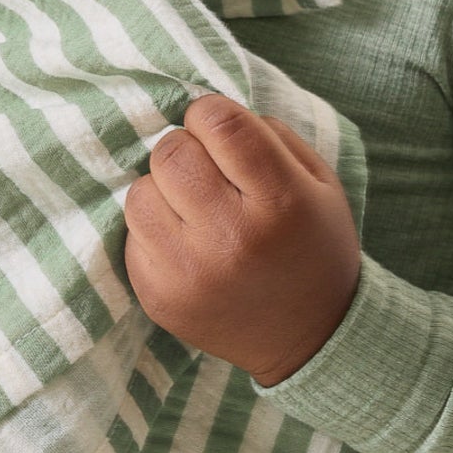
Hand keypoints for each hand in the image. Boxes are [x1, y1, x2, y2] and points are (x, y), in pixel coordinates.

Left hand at [121, 93, 361, 386]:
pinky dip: (155, 228)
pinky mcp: (158, 298)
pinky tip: (187, 243)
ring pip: (139, 192)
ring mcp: (189, 274)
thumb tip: (207, 111)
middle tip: (206, 168)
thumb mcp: (319, 182)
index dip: (211, 112)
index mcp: (280, 203)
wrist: (310, 340)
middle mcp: (231, 239)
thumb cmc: (314, 246)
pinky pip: (133, 234)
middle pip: (171, 152)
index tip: (216, 127)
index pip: (220, 124)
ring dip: (162, 188)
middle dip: (186, 147)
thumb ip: (268, 136)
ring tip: (192, 206)